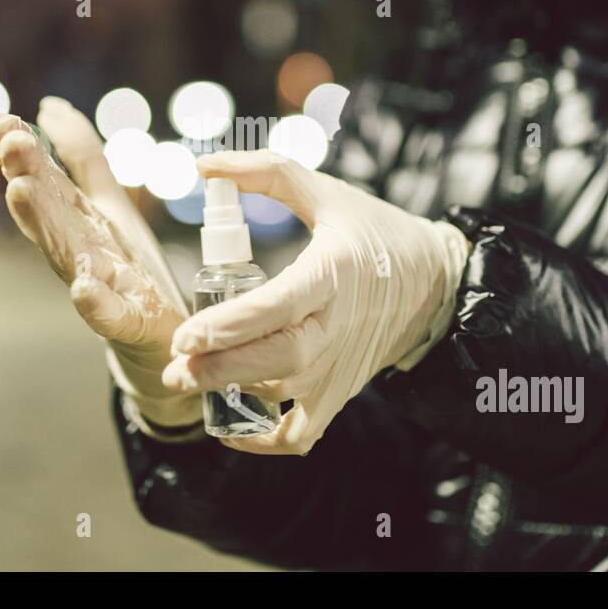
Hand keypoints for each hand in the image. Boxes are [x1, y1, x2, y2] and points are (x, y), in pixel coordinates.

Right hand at [0, 99, 197, 425]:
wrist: (159, 341)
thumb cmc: (127, 271)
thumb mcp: (107, 204)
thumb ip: (81, 158)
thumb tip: (49, 107)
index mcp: (78, 221)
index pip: (48, 180)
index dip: (26, 150)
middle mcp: (80, 251)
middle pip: (50, 211)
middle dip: (30, 176)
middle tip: (10, 142)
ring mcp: (98, 288)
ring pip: (64, 253)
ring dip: (42, 223)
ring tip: (22, 192)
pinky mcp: (126, 324)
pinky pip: (108, 314)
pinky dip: (94, 303)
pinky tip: (83, 289)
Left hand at [162, 150, 469, 454]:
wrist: (432, 283)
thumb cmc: (372, 232)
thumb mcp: (325, 193)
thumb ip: (264, 173)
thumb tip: (203, 166)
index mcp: (333, 273)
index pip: (279, 307)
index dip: (230, 326)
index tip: (187, 334)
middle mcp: (337, 327)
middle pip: (276, 360)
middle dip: (219, 369)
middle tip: (175, 368)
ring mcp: (339, 367)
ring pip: (281, 394)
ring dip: (229, 394)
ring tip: (187, 379)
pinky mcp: (339, 393)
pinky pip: (300, 435)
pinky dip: (263, 441)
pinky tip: (228, 425)